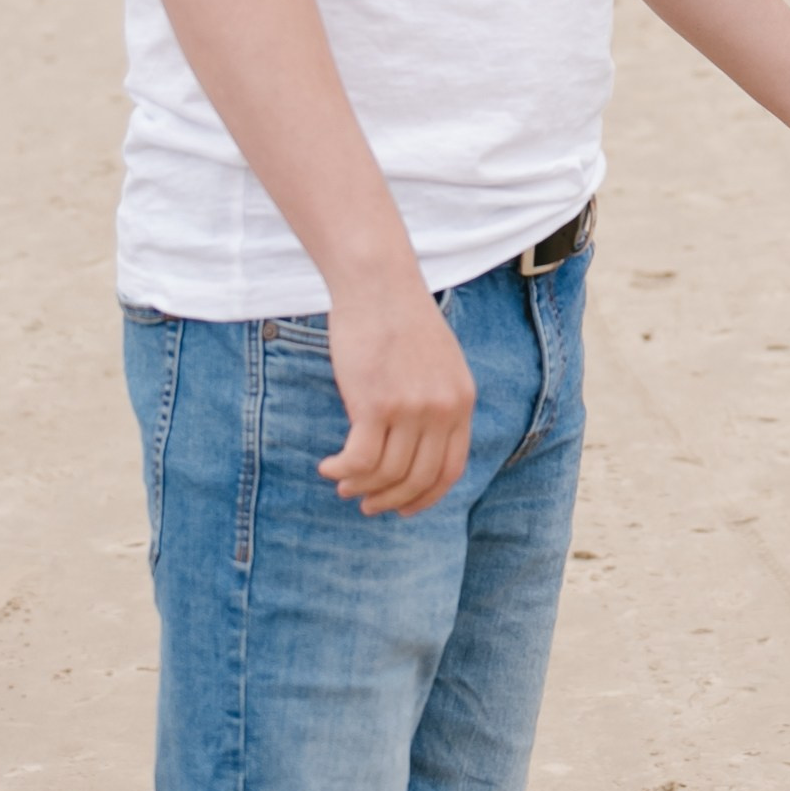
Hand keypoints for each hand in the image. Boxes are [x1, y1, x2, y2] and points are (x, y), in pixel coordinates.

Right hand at [320, 267, 475, 515]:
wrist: (378, 283)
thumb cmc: (399, 318)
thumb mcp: (438, 361)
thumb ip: (437, 400)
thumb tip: (418, 445)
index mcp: (461, 402)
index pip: (449, 470)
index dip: (424, 497)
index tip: (402, 507)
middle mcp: (441, 409)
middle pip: (417, 479)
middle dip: (389, 500)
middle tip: (366, 504)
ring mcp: (410, 408)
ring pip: (386, 474)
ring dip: (360, 487)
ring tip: (341, 483)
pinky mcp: (375, 403)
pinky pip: (360, 460)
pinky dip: (342, 471)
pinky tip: (329, 467)